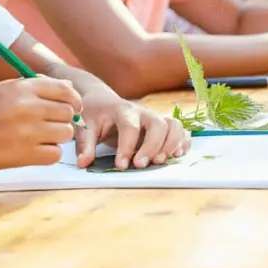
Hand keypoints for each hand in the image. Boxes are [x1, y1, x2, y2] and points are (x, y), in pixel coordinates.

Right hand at [0, 77, 85, 174]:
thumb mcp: (0, 91)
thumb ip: (33, 88)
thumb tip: (67, 88)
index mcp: (22, 87)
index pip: (65, 89)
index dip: (73, 99)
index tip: (73, 106)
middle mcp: (28, 107)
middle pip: (68, 113)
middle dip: (62, 120)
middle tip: (48, 126)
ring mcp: (27, 132)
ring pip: (65, 134)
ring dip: (55, 137)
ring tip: (36, 139)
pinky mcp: (24, 156)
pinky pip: (54, 154)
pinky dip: (47, 154)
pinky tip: (32, 151)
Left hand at [75, 83, 190, 169]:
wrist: (103, 102)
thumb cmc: (94, 116)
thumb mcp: (85, 127)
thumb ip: (85, 144)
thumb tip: (84, 163)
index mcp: (123, 111)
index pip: (129, 127)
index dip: (127, 147)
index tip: (121, 165)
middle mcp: (143, 113)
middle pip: (158, 124)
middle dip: (152, 146)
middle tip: (141, 165)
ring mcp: (155, 118)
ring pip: (174, 125)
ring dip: (171, 144)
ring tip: (160, 161)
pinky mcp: (163, 126)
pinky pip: (181, 131)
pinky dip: (183, 142)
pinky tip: (177, 155)